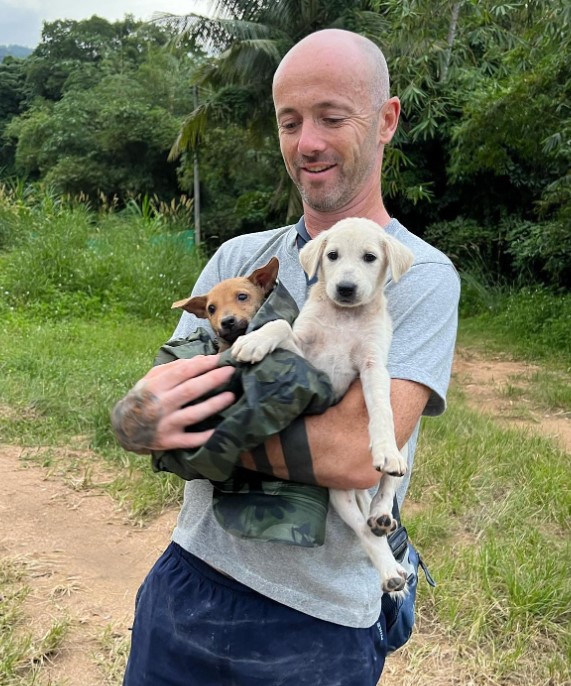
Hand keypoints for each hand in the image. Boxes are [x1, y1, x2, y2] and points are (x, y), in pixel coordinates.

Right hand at [111, 355, 234, 453]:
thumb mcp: (151, 379)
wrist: (125, 428)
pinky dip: (207, 435)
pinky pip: (192, 440)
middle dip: (213, 379)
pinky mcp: (170, 442)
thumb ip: (174, 368)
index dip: (202, 364)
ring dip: (214, 404)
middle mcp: (159, 406)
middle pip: (190, 390)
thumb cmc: (143, 398)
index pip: (182, 372)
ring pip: (194, 414)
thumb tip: (201, 359)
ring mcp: (165, 425)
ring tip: (231, 396)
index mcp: (154, 387)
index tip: (219, 359)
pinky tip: (222, 427)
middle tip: (231, 371)